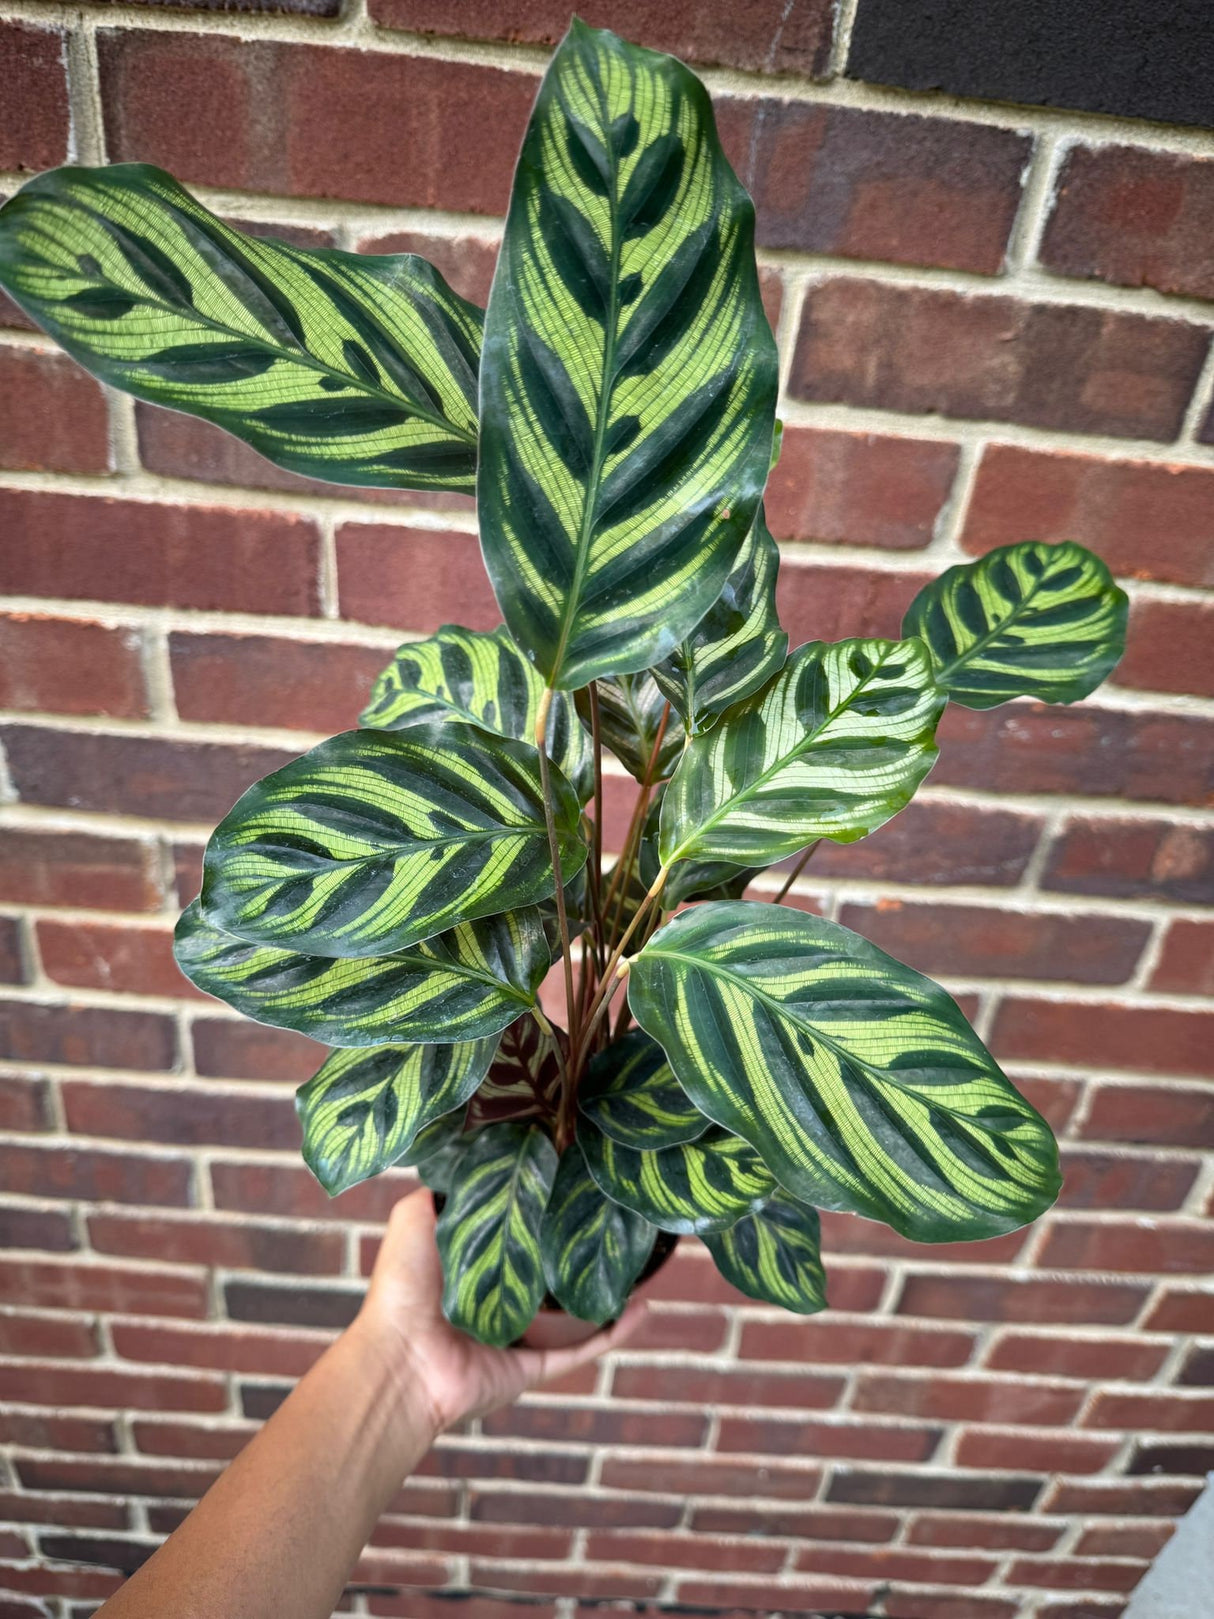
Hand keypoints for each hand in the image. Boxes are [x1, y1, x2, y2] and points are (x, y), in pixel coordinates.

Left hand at [354, 1189, 645, 1433]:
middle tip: (614, 1213)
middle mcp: (499, 1298)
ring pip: (576, 1308)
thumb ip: (442, 1192)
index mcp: (473, 1265)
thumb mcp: (416, 1219)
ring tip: (641, 1258)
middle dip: (579, 1245)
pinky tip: (645, 1307)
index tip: (573, 1176)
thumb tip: (473, 1157)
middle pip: (550, 1268)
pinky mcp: (536, 1365)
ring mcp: (520, 1334)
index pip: (517, 1230)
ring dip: (607, 1286)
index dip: (542, 1207)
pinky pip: (585, 1347)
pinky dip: (617, 1331)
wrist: (402, 1361)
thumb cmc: (404, 1288)